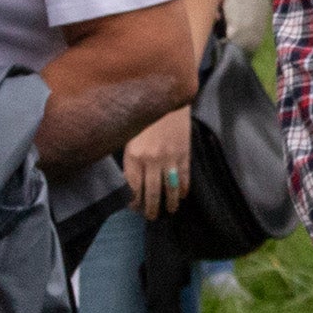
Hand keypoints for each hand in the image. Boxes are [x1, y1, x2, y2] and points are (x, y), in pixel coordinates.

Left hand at [122, 104, 193, 220]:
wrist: (169, 95)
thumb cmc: (145, 114)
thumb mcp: (129, 133)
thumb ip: (128, 155)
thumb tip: (127, 177)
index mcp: (134, 155)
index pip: (133, 187)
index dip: (133, 201)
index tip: (134, 207)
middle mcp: (151, 160)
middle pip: (151, 193)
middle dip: (150, 208)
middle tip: (150, 216)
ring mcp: (170, 158)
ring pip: (169, 189)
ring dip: (169, 203)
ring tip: (168, 211)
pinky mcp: (185, 154)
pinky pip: (184, 178)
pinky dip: (183, 190)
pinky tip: (182, 196)